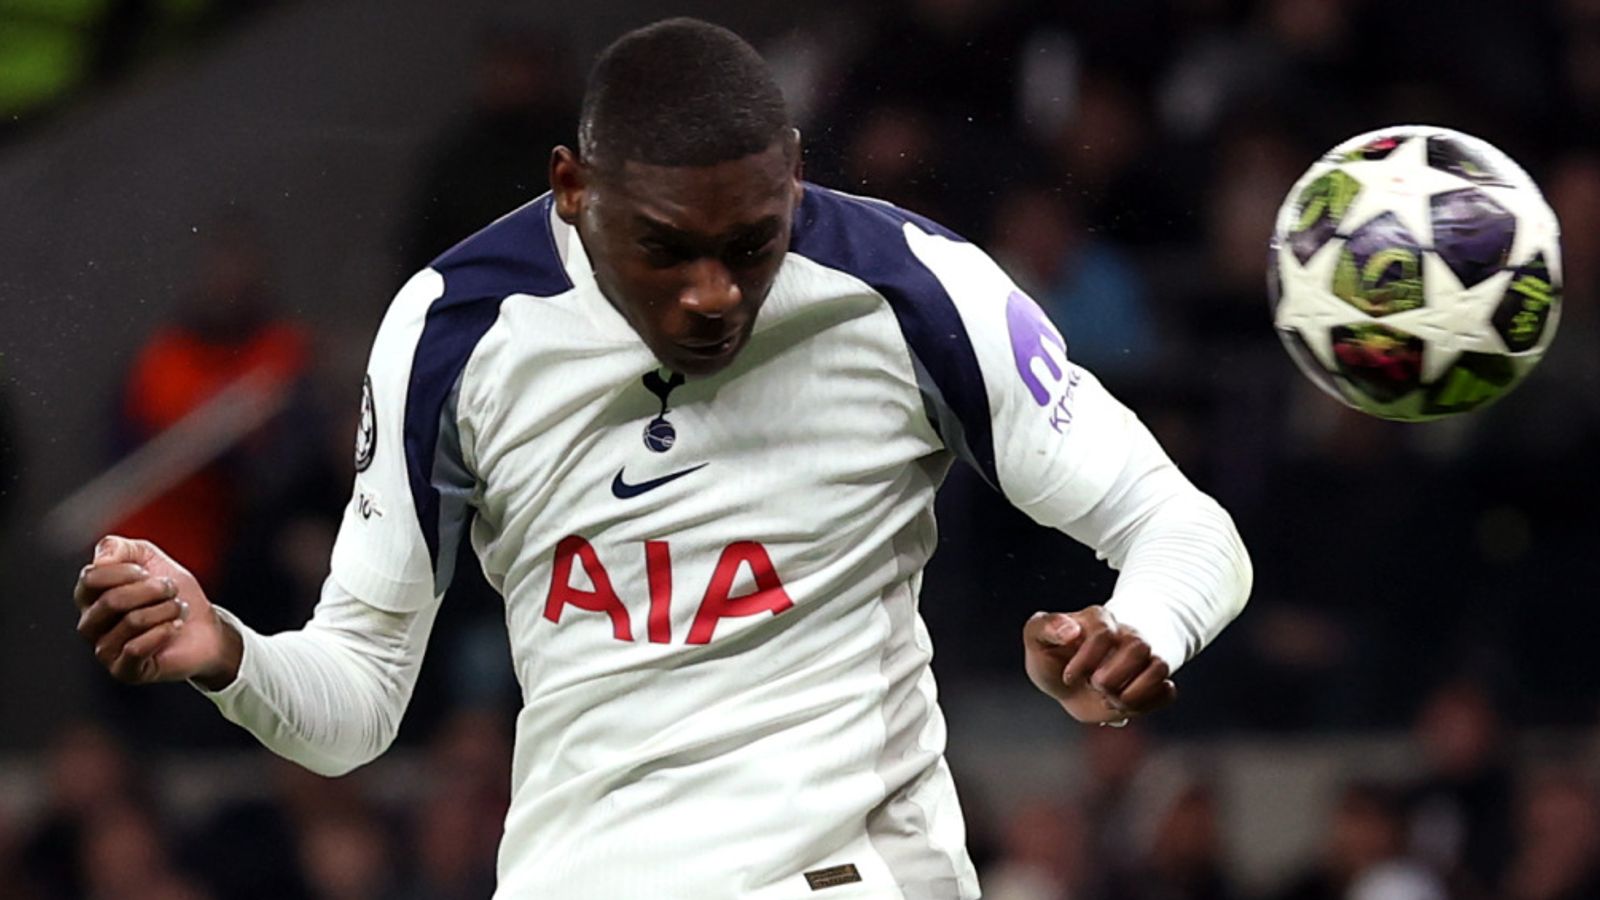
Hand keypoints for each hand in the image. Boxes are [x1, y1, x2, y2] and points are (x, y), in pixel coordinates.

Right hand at [73, 536, 240, 688]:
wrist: (206, 627)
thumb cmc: (173, 594)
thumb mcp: (150, 558)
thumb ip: (120, 548)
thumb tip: (100, 559)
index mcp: (90, 596)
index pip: (91, 577)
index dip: (128, 570)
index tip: (149, 572)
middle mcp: (90, 624)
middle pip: (112, 600)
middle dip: (153, 590)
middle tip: (171, 590)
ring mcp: (105, 650)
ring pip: (132, 621)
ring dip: (166, 610)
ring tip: (176, 610)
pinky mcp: (124, 671)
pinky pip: (136, 649)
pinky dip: (164, 632)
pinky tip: (175, 627)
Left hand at [1022, 607, 1175, 723]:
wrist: (1068, 682)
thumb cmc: (1052, 656)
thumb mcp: (1036, 638)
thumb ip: (1044, 626)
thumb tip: (1071, 631)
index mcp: (1098, 620)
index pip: (1105, 632)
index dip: (1087, 660)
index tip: (1069, 678)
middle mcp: (1126, 635)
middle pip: (1139, 647)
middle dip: (1112, 677)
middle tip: (1094, 687)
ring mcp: (1143, 658)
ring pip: (1159, 667)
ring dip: (1132, 694)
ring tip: (1111, 700)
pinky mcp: (1152, 682)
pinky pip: (1168, 691)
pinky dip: (1148, 703)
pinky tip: (1126, 706)